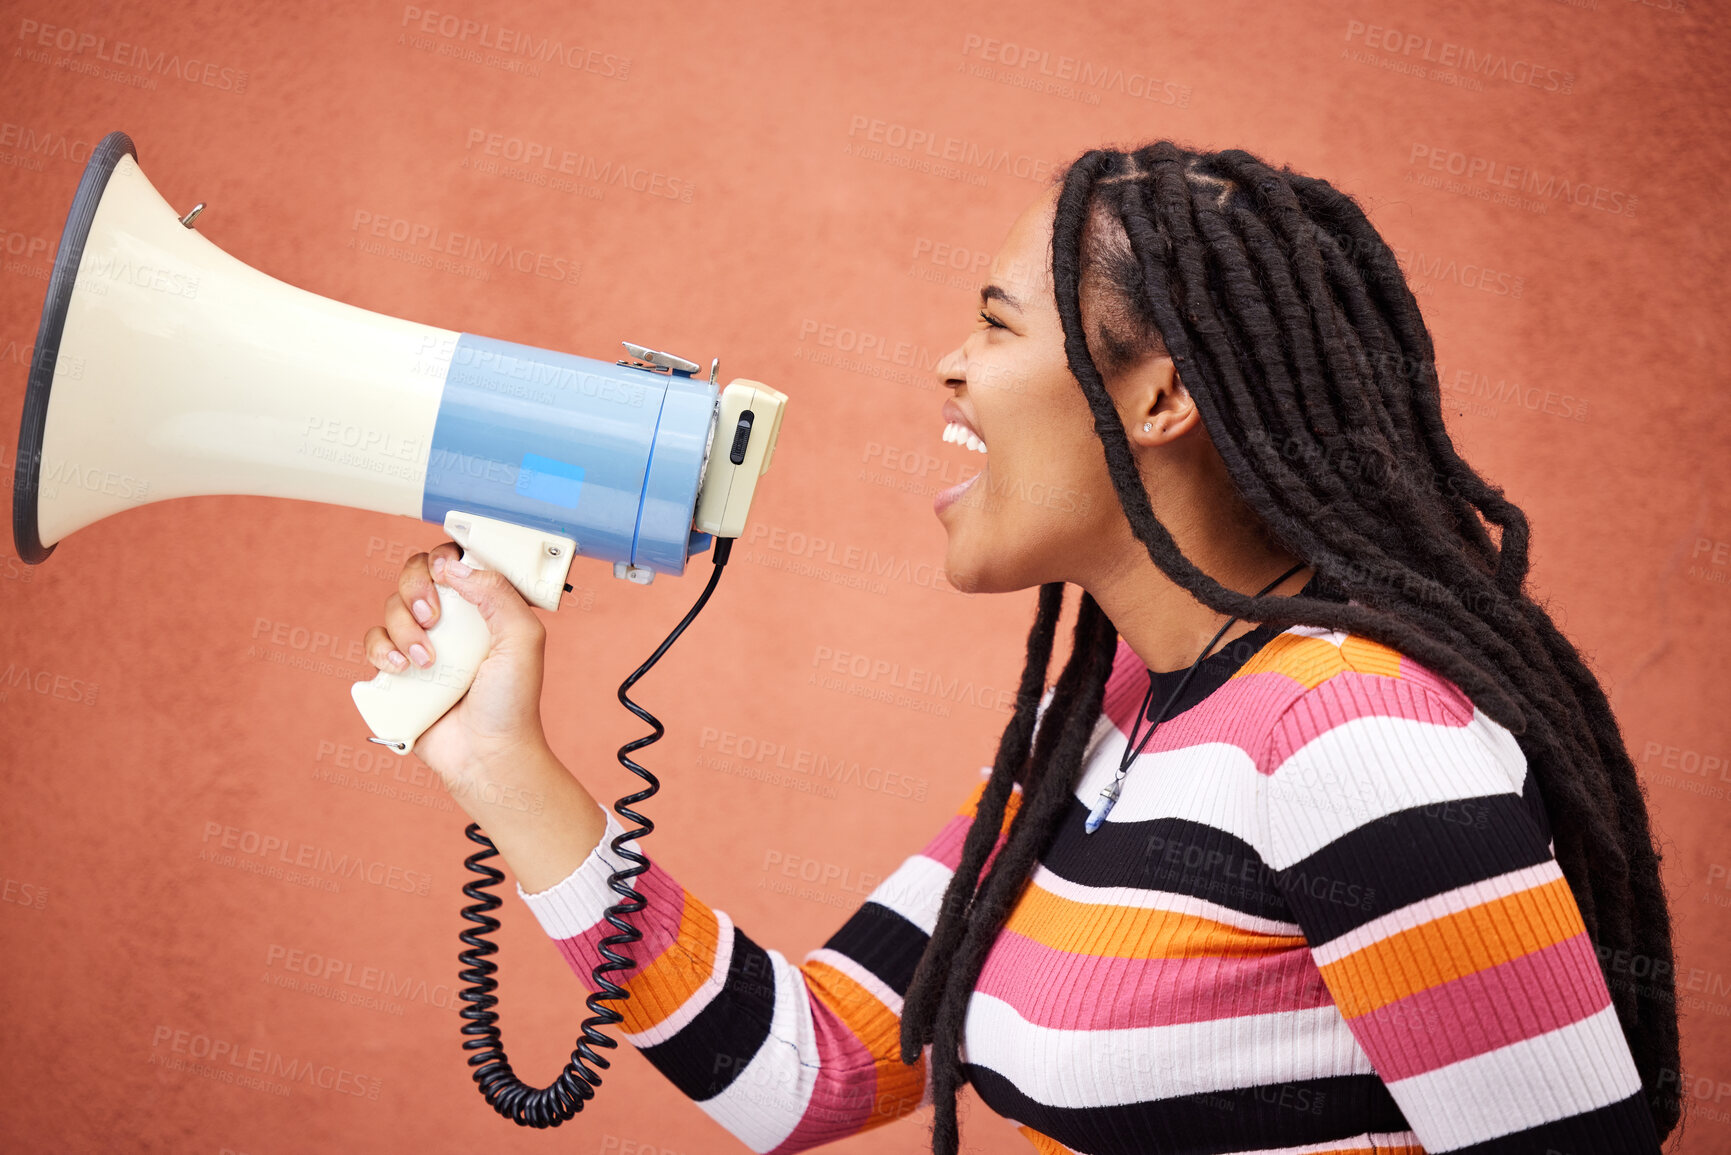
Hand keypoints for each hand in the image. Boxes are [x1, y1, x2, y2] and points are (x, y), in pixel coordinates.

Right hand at [362, 542, 550, 792]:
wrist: (485, 754)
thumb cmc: (511, 702)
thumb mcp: (523, 639)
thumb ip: (498, 593)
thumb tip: (455, 566)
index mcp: (483, 606)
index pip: (455, 559)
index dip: (444, 558)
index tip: (445, 575)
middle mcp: (451, 619)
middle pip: (414, 573)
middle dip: (416, 588)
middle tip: (433, 617)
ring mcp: (422, 642)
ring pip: (391, 606)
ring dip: (404, 628)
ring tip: (427, 662)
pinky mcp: (398, 668)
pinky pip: (374, 641)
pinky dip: (382, 650)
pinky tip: (404, 670)